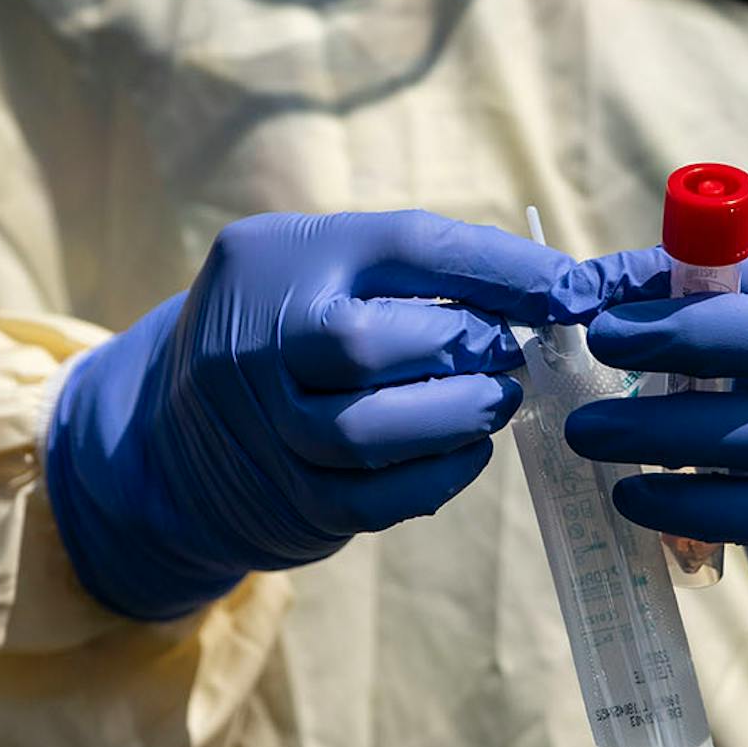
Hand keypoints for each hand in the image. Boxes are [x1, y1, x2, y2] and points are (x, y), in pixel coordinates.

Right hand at [45, 211, 570, 619]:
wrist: (174, 430)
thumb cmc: (292, 329)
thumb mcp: (327, 267)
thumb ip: (421, 271)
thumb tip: (566, 289)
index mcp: (280, 259)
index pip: (405, 248)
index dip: (502, 269)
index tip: (574, 289)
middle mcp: (255, 340)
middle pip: (368, 344)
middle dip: (465, 348)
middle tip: (512, 352)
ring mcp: (264, 426)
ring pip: (370, 430)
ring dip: (458, 416)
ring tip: (497, 402)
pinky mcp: (289, 498)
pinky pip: (377, 496)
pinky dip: (441, 473)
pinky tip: (469, 451)